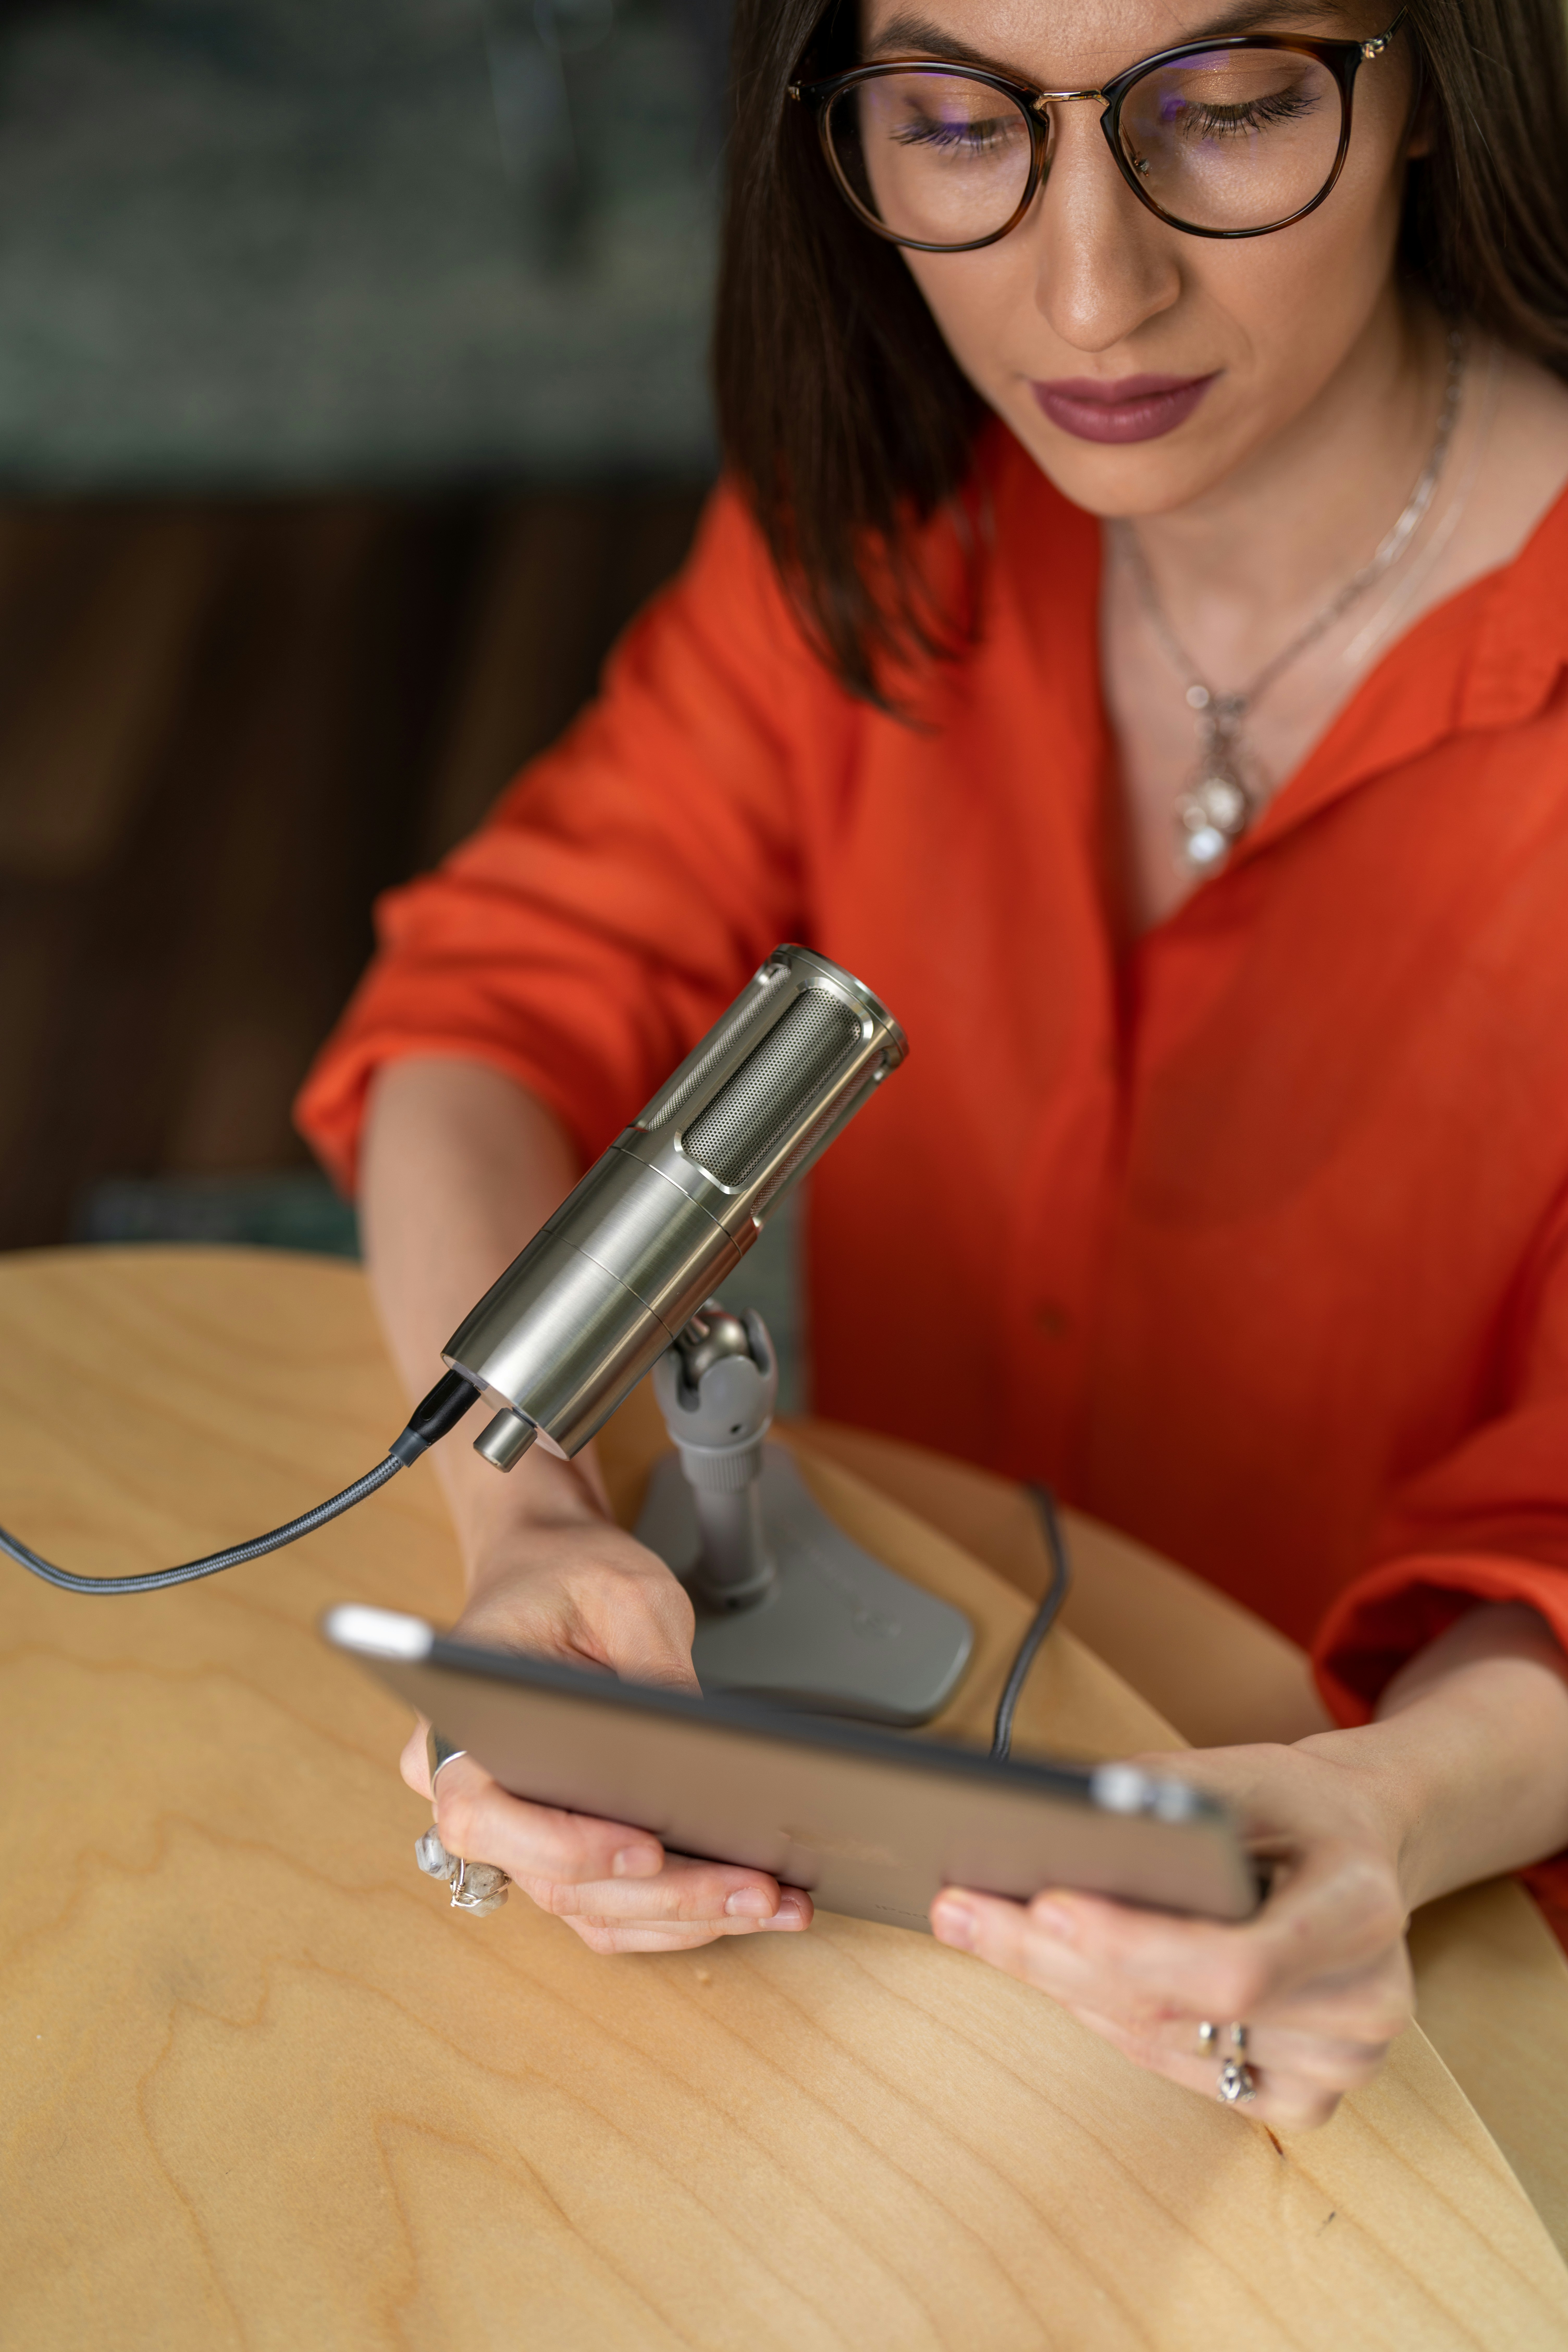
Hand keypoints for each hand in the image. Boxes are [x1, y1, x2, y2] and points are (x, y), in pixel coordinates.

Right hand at [401, 1468, 811, 1953]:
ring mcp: (515, 1828)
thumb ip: (653, 1670)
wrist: (547, 1571)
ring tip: (771, 1902)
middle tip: (752, 1889)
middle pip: (552, 1880)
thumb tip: (699, 1753)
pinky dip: (676, 1915)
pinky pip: (606, 1905)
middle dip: (664, 1895)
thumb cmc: (567, 1576)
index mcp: (459, 1725)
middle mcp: (470, 1790)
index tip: (648, 1850)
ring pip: (588, 1906)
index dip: (566, 1846)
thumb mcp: (623, 1593)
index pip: (483, 1815)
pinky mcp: (561, 1842)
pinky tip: (744, 1902)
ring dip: (684, 1917)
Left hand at [930, 1740, 1412, 2129]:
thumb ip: (1156, 1802)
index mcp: (1363, 1911)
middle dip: (1055, 1957)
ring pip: (1162, 2039)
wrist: (1356, 1849)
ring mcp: (1340, 2064)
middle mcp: (1366, 2001)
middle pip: (1180, 2007)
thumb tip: (1055, 1830)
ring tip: (990, 1930)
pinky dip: (1108, 2019)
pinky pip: (1178, 2069)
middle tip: (963, 1911)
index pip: (1236, 1963)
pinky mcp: (1305, 2100)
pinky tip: (1059, 1972)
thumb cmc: (1292, 1805)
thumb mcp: (1236, 1773)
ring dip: (1065, 1985)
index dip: (1133, 1946)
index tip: (1045, 1905)